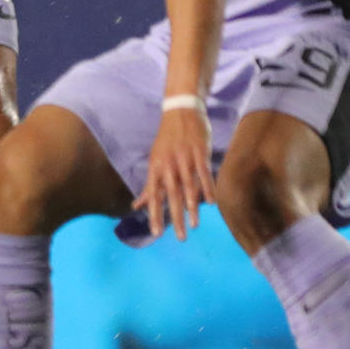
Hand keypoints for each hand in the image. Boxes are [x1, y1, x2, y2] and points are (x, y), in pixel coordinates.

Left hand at [134, 104, 213, 240]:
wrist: (181, 111)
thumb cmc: (167, 140)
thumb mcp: (154, 161)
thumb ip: (149, 185)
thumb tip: (137, 205)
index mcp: (156, 168)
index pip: (153, 195)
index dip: (154, 214)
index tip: (155, 232)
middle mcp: (168, 165)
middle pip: (171, 195)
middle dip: (174, 217)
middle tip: (179, 237)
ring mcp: (184, 158)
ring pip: (188, 187)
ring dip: (192, 207)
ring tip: (194, 225)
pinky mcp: (200, 152)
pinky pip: (204, 173)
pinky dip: (208, 188)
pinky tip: (212, 202)